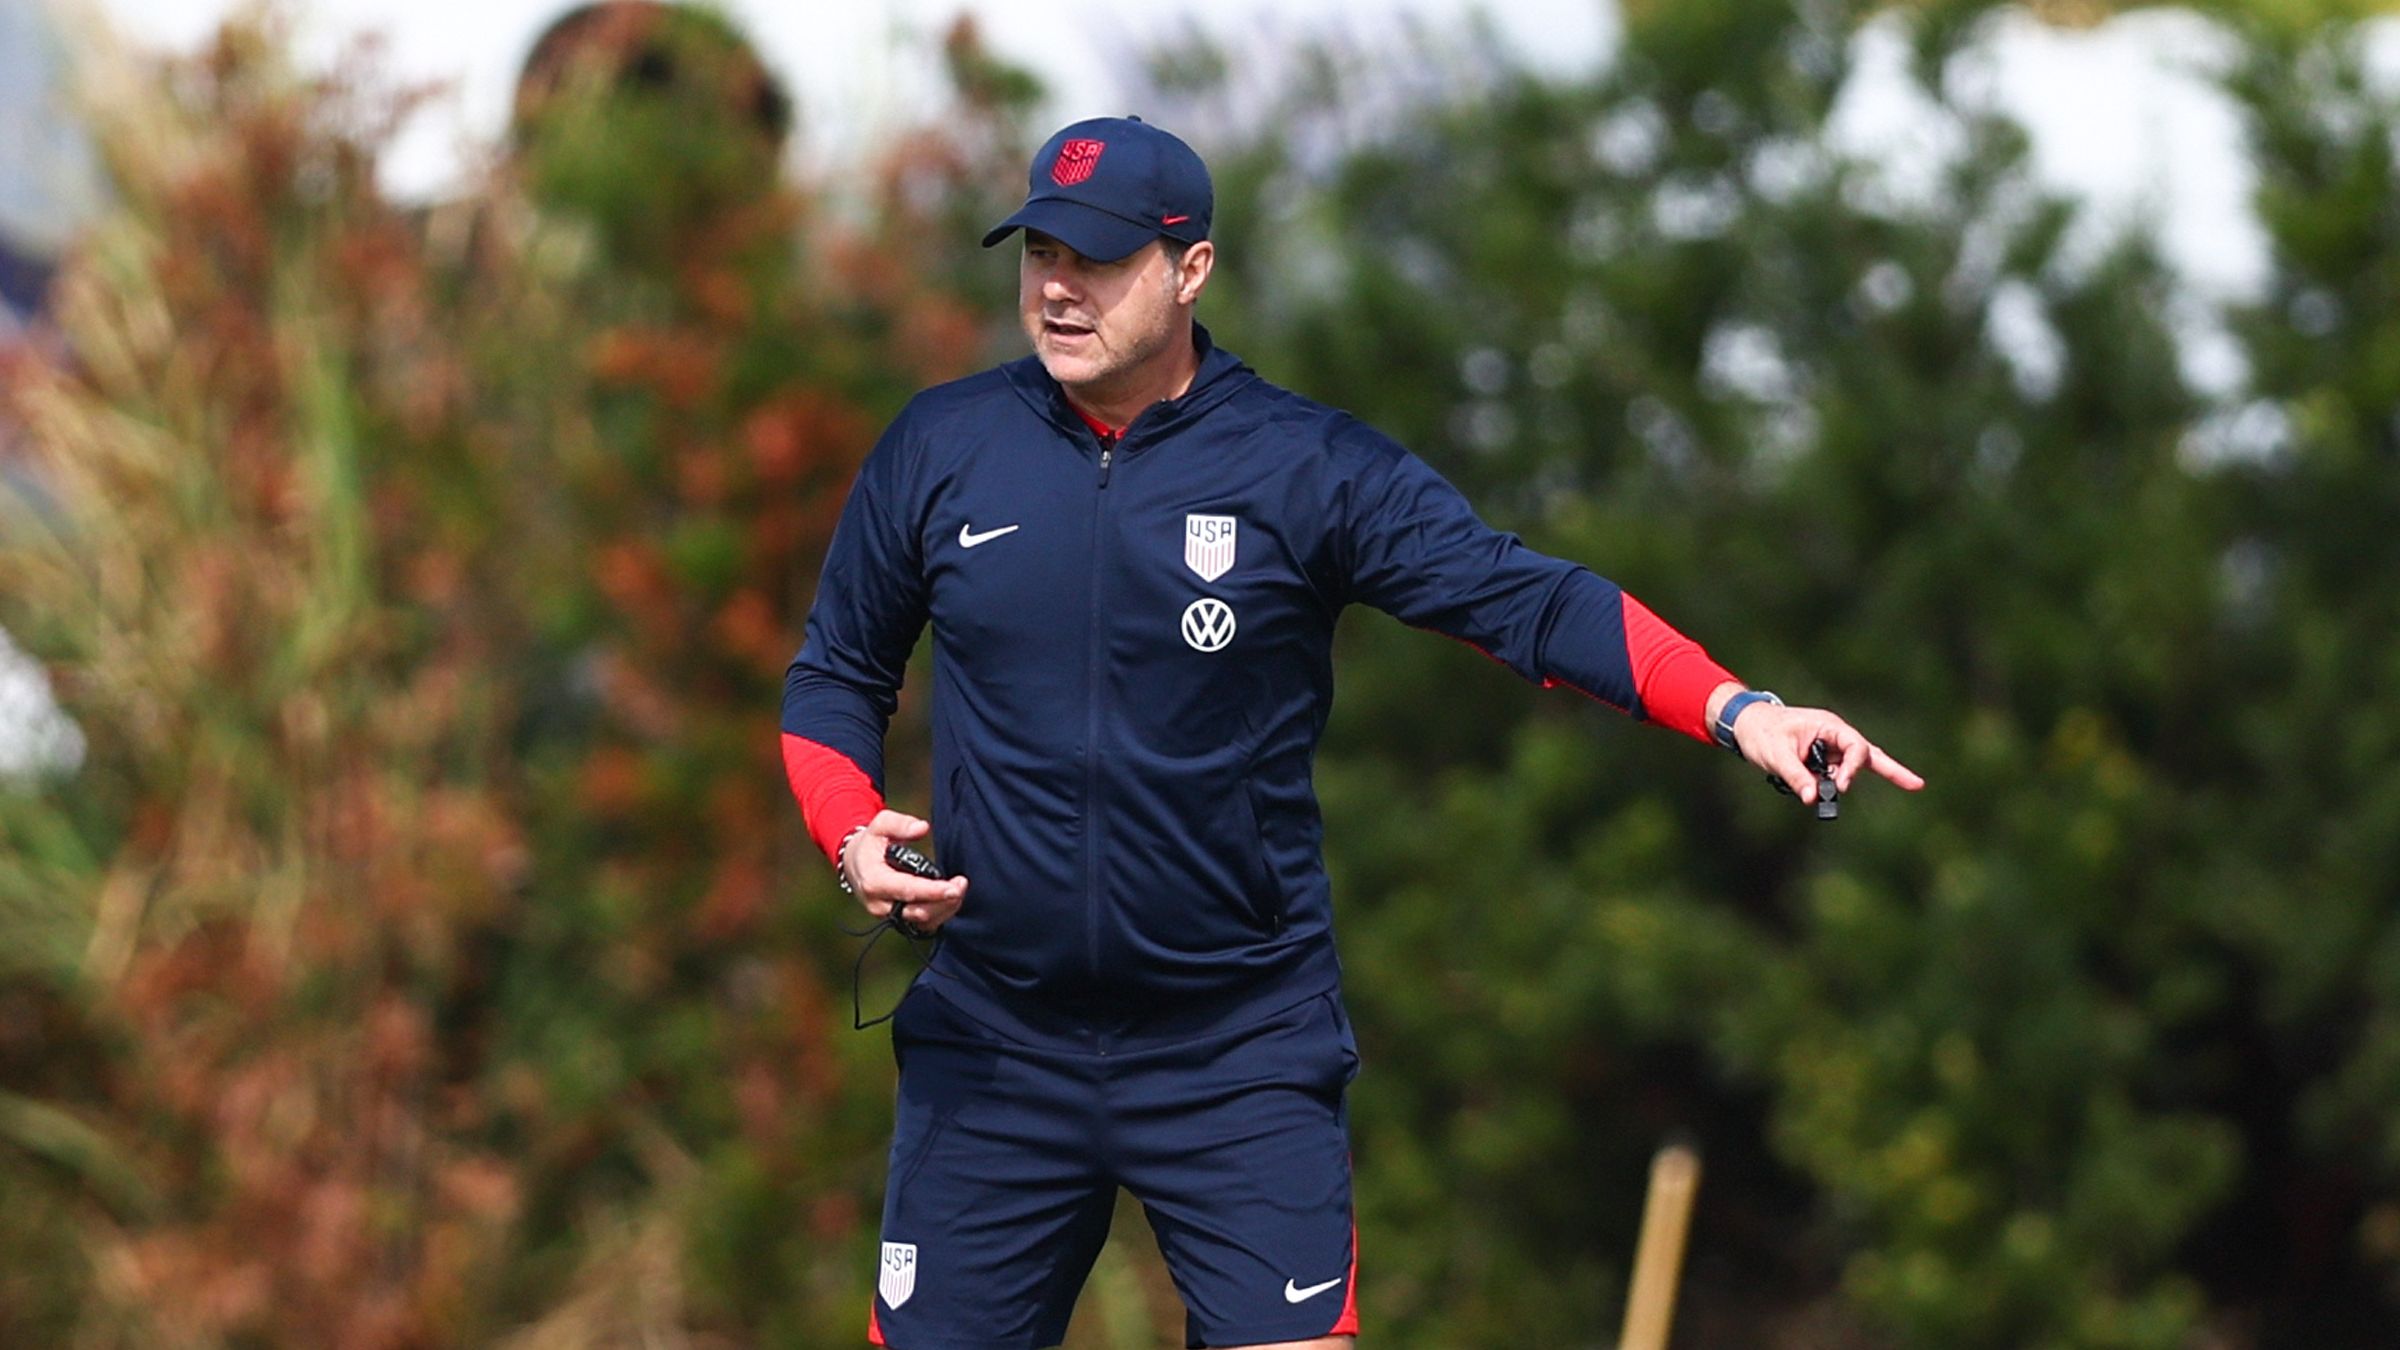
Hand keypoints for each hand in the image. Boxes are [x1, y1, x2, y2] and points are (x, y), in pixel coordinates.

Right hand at [841, 809, 968, 932]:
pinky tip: (951, 900)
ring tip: (959, 889)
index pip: (906, 890)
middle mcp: (880, 904)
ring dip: (945, 909)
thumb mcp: (880, 825)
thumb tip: (922, 828)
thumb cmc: (871, 843)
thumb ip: (900, 824)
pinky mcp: (897, 920)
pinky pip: (923, 926)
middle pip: (917, 911)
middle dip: (944, 901)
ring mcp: (888, 915)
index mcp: (874, 881)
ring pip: (922, 922)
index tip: (953, 887)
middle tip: (962, 884)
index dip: (932, 891)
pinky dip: (940, 915)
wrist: (856, 862)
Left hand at [1730, 703, 1923, 804]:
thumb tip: (1814, 800)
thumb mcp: (1776, 755)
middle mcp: (1834, 736)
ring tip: (1832, 786)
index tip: (1840, 787)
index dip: (1853, 769)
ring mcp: (1829, 748)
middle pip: (1868, 756)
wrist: (1745, 725)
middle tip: (1918, 785)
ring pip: (1851, 769)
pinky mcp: (1821, 760)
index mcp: (1829, 726)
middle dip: (1892, 771)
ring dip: (1842, 783)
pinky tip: (1831, 792)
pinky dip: (1833, 785)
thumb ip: (1796, 776)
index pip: (1855, 747)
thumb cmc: (1761, 732)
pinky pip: (1835, 775)